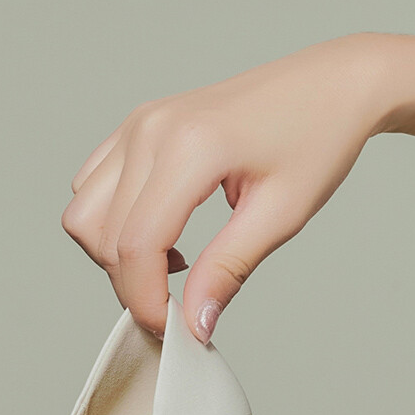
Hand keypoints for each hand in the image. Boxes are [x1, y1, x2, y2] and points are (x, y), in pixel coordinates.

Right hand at [61, 33, 391, 342]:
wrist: (331, 85)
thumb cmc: (317, 139)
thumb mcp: (280, 216)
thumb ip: (227, 272)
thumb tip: (194, 324)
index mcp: (190, 148)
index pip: (137, 246)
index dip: (144, 300)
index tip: (170, 329)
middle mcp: (151, 130)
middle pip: (104, 237)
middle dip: (132, 285)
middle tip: (176, 304)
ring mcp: (137, 125)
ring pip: (84, 215)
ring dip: (113, 255)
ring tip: (168, 263)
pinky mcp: (134, 128)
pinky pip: (90, 189)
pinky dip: (110, 224)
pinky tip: (159, 231)